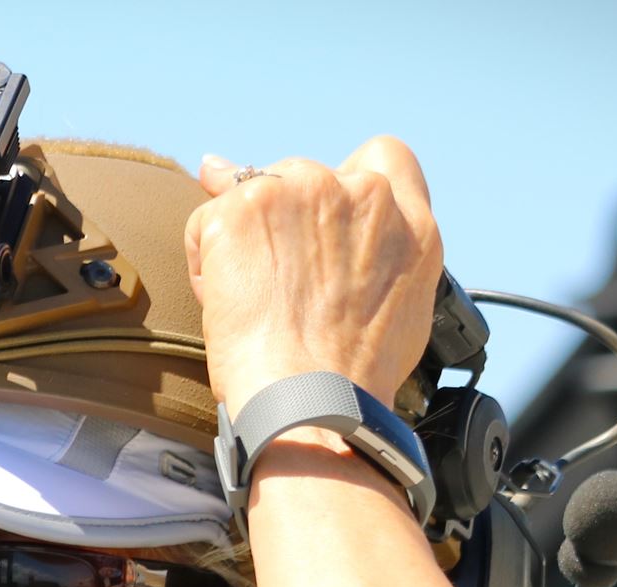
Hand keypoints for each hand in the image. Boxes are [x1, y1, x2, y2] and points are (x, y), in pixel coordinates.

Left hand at [185, 140, 443, 413]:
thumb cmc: (351, 379)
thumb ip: (382, 258)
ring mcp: (304, 190)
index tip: (322, 210)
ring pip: (253, 194)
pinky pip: (208, 222)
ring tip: (255, 304)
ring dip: (246, 239)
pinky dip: (207, 262)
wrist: (313, 400)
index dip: (345, 178)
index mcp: (409, 221)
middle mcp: (363, 193)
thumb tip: (344, 246)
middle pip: (306, 175)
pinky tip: (227, 307)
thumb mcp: (402, 311)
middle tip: (277, 281)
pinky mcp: (246, 205)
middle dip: (285, 219)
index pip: (383, 157)